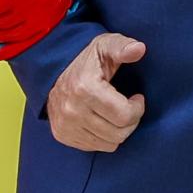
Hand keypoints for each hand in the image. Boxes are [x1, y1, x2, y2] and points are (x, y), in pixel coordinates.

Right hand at [46, 33, 146, 151]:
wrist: (53, 70)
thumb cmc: (88, 60)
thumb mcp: (106, 46)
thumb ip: (123, 47)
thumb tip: (139, 49)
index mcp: (85, 88)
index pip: (124, 116)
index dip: (138, 108)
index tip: (136, 98)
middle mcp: (72, 110)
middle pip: (118, 134)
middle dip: (130, 121)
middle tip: (128, 107)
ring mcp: (65, 125)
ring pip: (109, 144)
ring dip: (118, 130)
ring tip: (115, 113)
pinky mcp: (62, 134)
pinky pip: (94, 147)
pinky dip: (103, 136)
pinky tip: (101, 120)